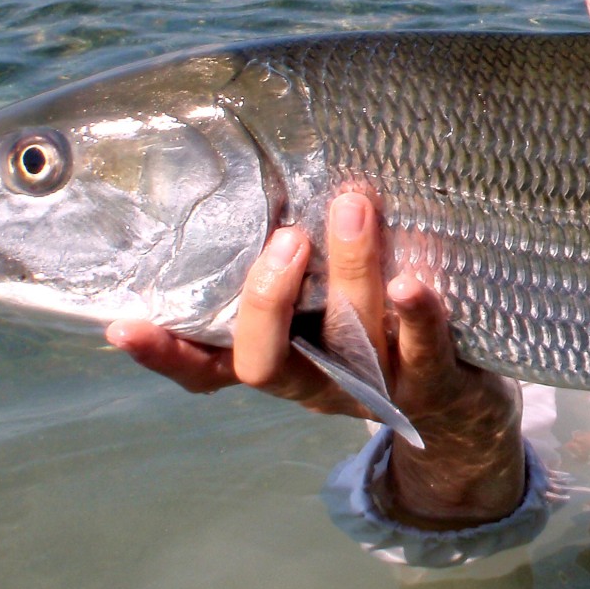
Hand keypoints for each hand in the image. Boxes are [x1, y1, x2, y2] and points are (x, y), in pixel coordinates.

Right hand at [106, 194, 525, 529]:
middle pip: (269, 359)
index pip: (204, 369)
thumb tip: (259, 174)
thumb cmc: (382, 336)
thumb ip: (294, 270)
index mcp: (280, 364)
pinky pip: (424, 351)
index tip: (124, 325)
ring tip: (353, 208)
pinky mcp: (435, 384)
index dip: (165, 353)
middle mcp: (316, 385)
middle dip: (269, 298)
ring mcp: (375, 390)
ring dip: (348, 272)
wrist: (465, 414)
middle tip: (286, 236)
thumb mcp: (325, 312)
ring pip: (348, 341)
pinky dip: (417, 315)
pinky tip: (412, 282)